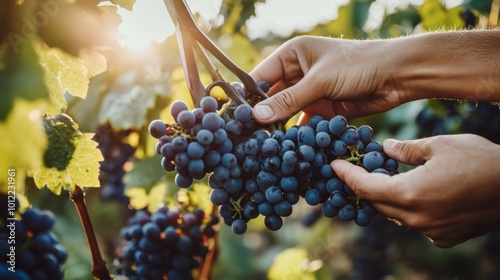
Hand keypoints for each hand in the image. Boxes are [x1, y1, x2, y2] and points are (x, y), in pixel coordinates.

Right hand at [250, 31, 499, 124]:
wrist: (398, 76)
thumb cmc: (358, 65)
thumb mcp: (320, 81)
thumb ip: (289, 99)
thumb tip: (257, 116)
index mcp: (292, 55)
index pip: (260, 77)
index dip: (247, 97)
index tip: (234, 119)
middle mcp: (298, 72)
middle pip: (272, 97)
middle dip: (263, 116)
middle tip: (247, 138)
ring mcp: (311, 92)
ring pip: (287, 112)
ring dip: (279, 128)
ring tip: (264, 147)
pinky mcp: (324, 108)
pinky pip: (305, 123)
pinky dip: (299, 135)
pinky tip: (290, 149)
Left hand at [331, 134, 499, 247]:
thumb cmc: (481, 161)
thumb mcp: (440, 146)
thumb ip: (407, 150)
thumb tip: (385, 149)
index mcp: (411, 194)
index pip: (365, 187)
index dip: (346, 175)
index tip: (333, 165)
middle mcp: (416, 218)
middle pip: (377, 203)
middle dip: (363, 186)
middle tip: (355, 169)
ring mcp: (431, 231)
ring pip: (395, 214)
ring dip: (386, 197)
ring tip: (384, 178)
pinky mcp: (444, 238)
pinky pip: (415, 223)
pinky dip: (408, 209)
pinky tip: (414, 193)